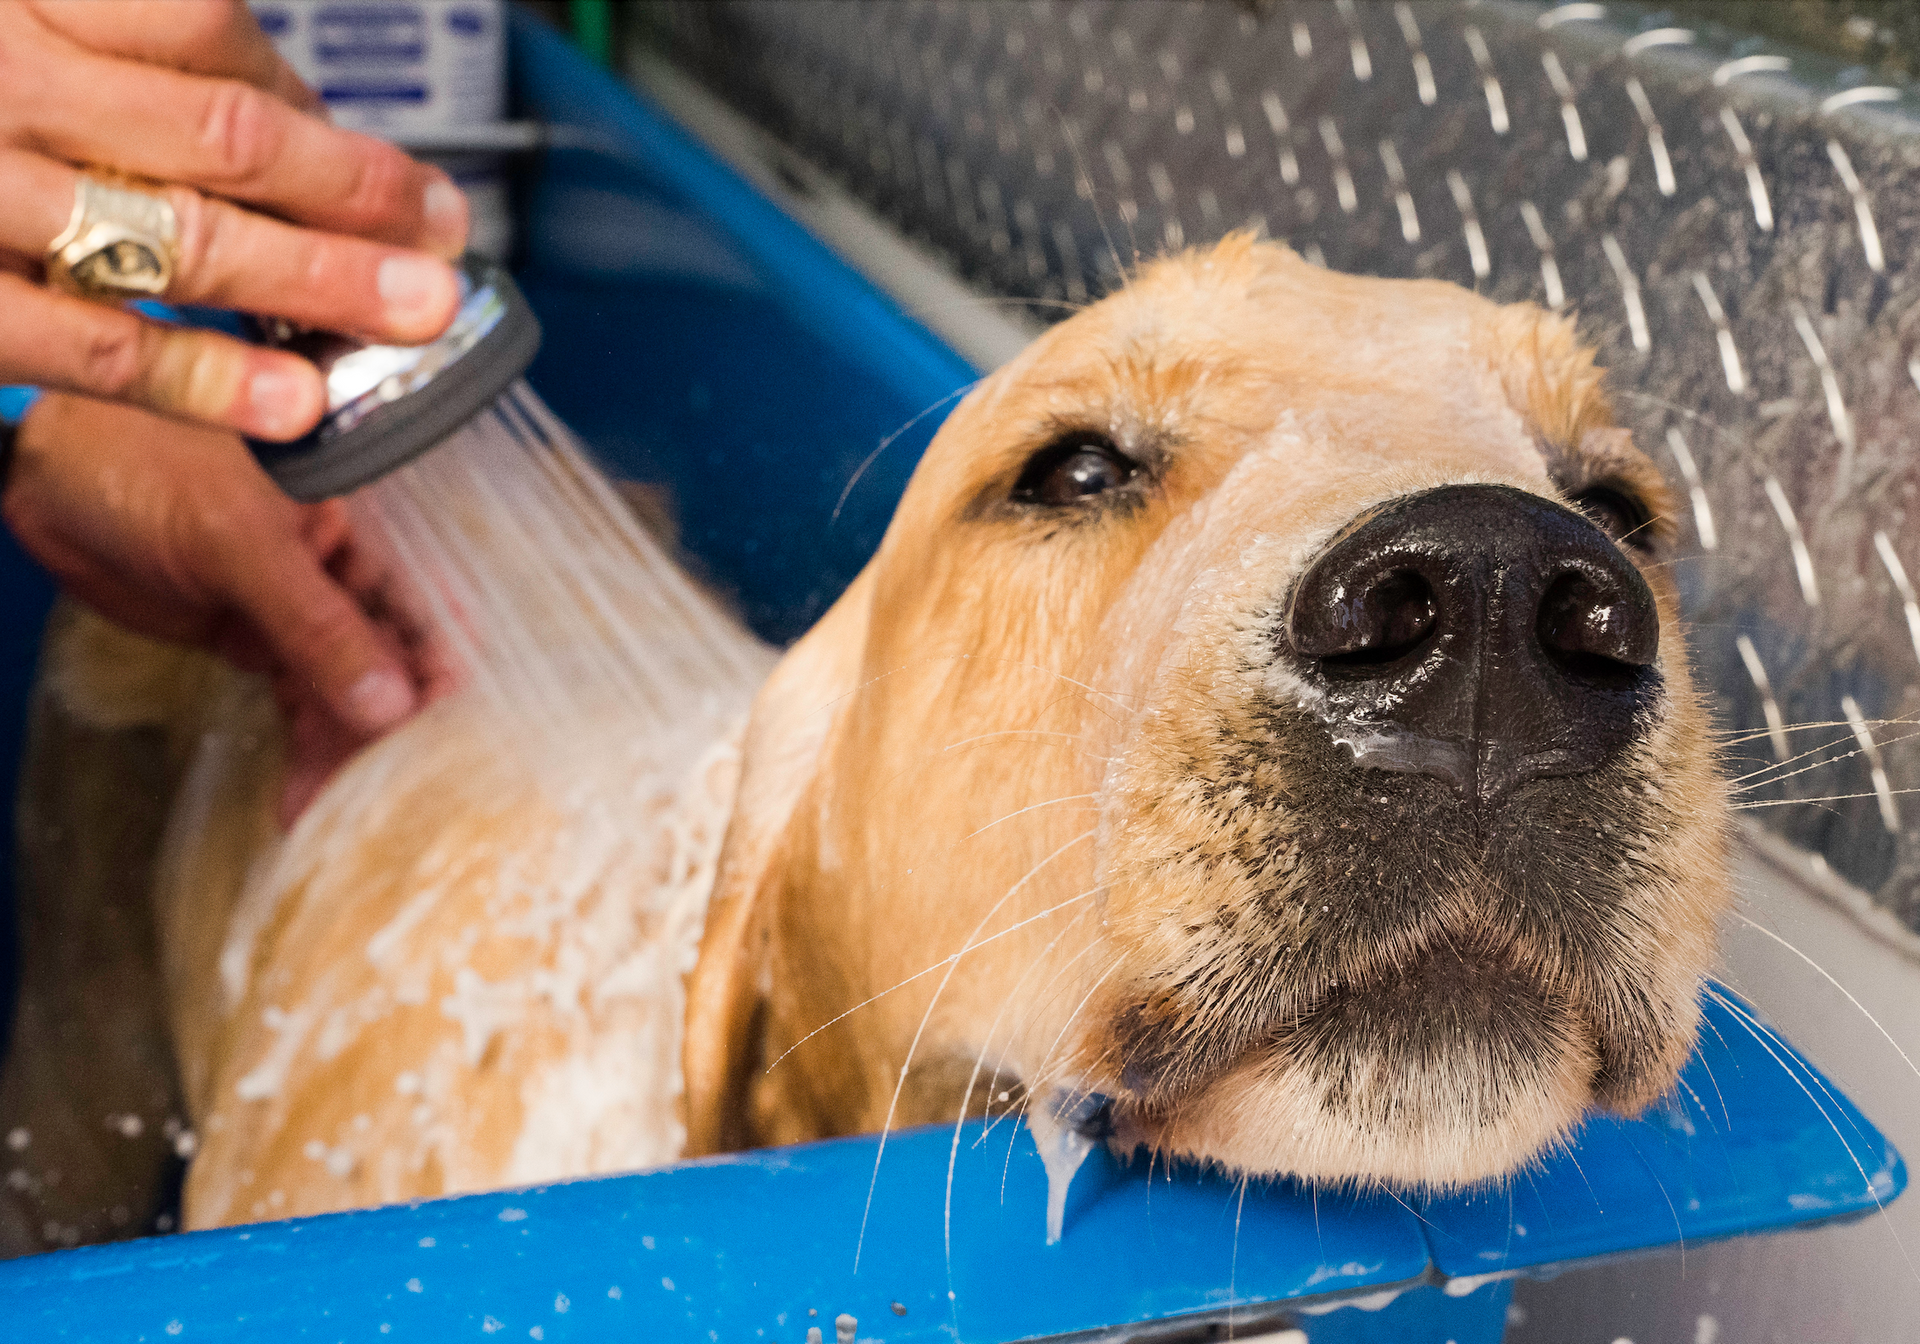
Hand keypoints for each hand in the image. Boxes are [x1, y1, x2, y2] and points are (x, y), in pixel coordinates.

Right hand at [0, 0, 468, 439]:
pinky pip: (89, 341)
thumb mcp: (14, 30)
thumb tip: (281, 108)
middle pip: (220, 131)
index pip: (202, 28)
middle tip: (444, 233)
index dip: (310, 101)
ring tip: (415, 310)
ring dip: (316, 280)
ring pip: (178, 233)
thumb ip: (116, 47)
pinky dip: (203, 373)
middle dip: (355, 190)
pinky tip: (294, 401)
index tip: (385, 163)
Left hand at [5, 393, 458, 822]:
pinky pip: (300, 701)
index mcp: (365, 518)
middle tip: (384, 791)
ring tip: (332, 806)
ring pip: (348, 690)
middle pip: (396, 659)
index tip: (452, 737)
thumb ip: (315, 622)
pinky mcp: (259, 639)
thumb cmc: (140, 457)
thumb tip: (388, 701)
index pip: (432, 601)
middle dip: (393, 729)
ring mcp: (302, 605)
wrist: (44, 472)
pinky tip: (302, 794)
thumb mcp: (237, 540)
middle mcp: (346, 565)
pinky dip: (305, 749)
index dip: (445, 670)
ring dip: (345, 751)